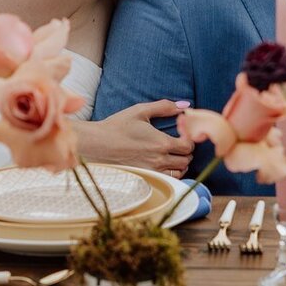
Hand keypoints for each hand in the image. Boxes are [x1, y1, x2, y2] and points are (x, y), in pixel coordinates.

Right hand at [79, 102, 193, 176]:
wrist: (96, 144)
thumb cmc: (117, 126)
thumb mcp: (140, 111)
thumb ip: (164, 107)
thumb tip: (185, 105)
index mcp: (161, 143)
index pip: (188, 146)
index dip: (189, 140)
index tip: (182, 135)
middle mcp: (159, 160)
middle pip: (186, 160)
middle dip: (186, 152)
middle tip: (179, 145)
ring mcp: (152, 172)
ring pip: (179, 172)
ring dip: (180, 164)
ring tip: (172, 155)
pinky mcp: (145, 178)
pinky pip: (167, 180)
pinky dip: (171, 173)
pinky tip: (164, 165)